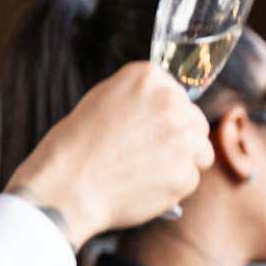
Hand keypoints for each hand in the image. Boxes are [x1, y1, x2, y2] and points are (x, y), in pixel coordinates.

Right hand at [6, 62, 214, 243]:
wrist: (65, 187)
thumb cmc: (75, 147)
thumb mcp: (103, 101)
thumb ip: (140, 99)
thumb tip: (168, 106)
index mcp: (148, 78)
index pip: (178, 96)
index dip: (164, 117)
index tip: (145, 130)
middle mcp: (171, 102)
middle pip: (196, 122)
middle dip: (180, 139)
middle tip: (149, 155)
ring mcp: (182, 137)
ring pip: (201, 152)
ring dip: (182, 163)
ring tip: (144, 171)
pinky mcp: (185, 172)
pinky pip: (190, 179)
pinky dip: (173, 187)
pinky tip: (143, 187)